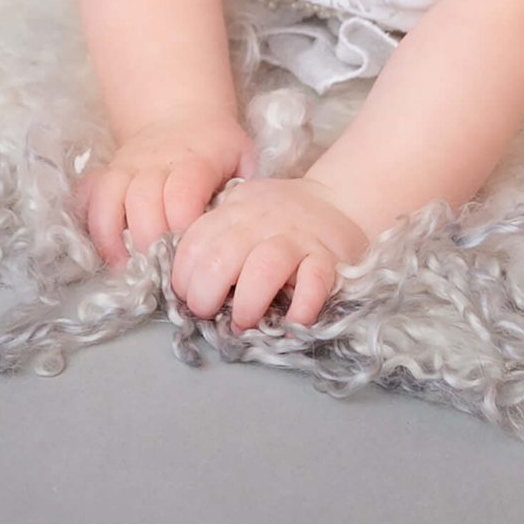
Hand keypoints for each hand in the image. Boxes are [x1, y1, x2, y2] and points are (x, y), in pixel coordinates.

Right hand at [79, 112, 257, 268]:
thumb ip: (245, 191)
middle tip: (161, 271)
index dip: (182, 226)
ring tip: (128, 269)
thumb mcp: (242, 157)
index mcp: (194, 160)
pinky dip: (94, 226)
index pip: (181, 193)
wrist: (179, 112)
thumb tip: (242, 231)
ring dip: (115, 239)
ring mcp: (127, 166)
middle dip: (149, 241)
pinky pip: (90, 197)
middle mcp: (155, 161)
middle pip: (142, 201)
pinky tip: (108, 253)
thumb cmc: (217, 146)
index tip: (190, 254)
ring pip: (110, 199)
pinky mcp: (107, 172)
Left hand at [172, 175, 373, 332]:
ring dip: (248, 302)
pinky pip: (314, 283)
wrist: (340, 199)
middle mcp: (262, 222)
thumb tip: (186, 283)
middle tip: (209, 314)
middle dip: (206, 293)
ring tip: (243, 323)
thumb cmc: (281, 216)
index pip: (196, 242)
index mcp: (235, 211)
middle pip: (223, 256)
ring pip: (265, 267)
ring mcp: (297, 239)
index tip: (187, 297)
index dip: (183, 276)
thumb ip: (217, 236)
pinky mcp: (328, 258)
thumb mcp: (242, 210)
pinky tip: (291, 324)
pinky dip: (302, 308)